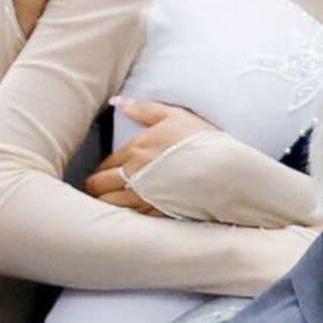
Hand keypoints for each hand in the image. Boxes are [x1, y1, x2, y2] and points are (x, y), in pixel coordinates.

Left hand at [82, 98, 215, 215]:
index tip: (105, 174)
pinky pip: (127, 219)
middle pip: (99, 185)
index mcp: (137, 149)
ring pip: (109, 204)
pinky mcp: (154, 214)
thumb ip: (145, 109)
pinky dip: (122, 217)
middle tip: (100, 190)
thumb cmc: (203, 141)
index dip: (103, 169)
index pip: (107, 162)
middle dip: (96, 187)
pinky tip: (125, 218)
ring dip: (106, 203)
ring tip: (110, 204)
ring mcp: (143, 197)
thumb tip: (120, 103)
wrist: (226, 171)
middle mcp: (135, 174)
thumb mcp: (176, 115)